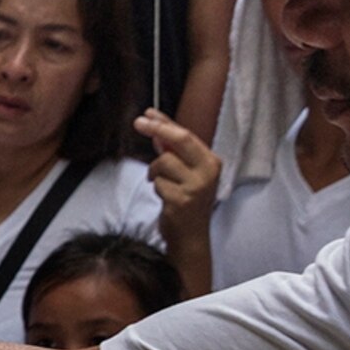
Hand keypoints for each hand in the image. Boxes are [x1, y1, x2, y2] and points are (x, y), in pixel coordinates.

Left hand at [140, 111, 221, 235]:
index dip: (165, 123)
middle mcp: (208, 171)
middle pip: (179, 140)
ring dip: (154, 172)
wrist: (190, 235)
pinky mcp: (181, 200)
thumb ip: (174, 151)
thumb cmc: (187, 201)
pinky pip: (157, 183)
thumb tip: (156, 128)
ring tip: (162, 184)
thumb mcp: (186, 172)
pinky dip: (156, 188)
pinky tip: (165, 198)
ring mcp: (196, 186)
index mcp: (211, 161)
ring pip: (163, 162)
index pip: (186, 135)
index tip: (148, 114)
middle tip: (138, 122)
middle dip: (156, 129)